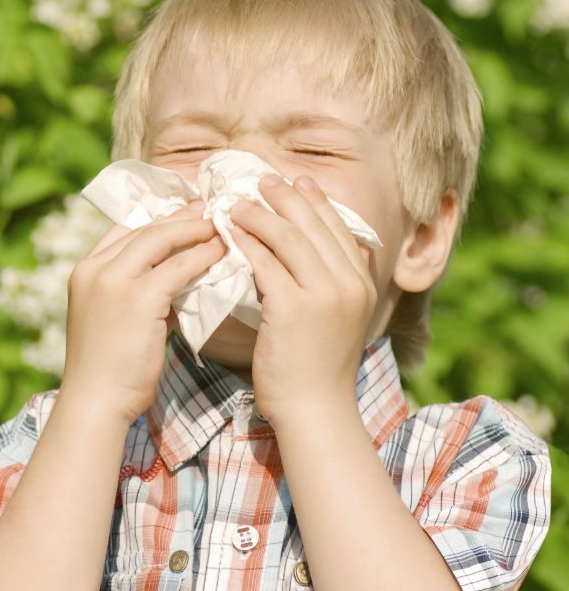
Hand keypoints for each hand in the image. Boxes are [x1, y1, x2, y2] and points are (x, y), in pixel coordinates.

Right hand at [61, 199, 227, 425]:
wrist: (95, 402)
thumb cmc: (108, 370)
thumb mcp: (114, 319)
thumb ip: (137, 293)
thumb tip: (176, 277)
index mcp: (83, 272)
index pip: (121, 231)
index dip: (154, 219)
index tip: (181, 215)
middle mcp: (94, 269)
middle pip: (142, 229)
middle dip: (178, 218)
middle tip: (206, 211)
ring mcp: (112, 280)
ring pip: (160, 239)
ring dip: (193, 231)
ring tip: (219, 228)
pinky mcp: (137, 297)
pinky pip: (177, 267)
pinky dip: (201, 257)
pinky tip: (219, 254)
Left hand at [227, 174, 377, 424]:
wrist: (314, 410)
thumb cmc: (315, 368)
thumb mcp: (333, 319)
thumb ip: (325, 284)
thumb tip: (299, 252)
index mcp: (363, 283)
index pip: (339, 228)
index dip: (316, 201)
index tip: (296, 181)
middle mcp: (350, 283)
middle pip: (315, 224)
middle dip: (287, 197)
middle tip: (262, 180)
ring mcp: (325, 294)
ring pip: (289, 237)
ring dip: (259, 215)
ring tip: (236, 203)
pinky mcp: (294, 307)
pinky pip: (264, 262)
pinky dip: (245, 243)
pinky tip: (228, 233)